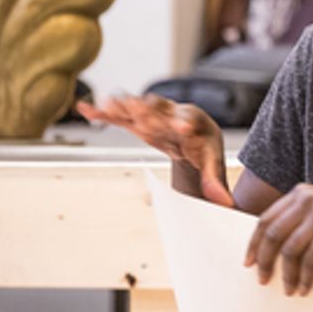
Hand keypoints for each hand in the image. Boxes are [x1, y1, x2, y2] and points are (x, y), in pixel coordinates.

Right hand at [78, 94, 234, 206]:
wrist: (193, 134)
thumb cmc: (204, 147)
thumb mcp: (212, 163)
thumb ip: (215, 182)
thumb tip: (227, 205)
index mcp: (194, 122)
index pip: (191, 121)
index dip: (185, 124)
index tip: (182, 128)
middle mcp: (172, 113)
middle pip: (161, 108)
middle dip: (151, 111)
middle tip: (139, 112)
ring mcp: (152, 115)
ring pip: (136, 107)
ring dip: (122, 106)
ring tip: (106, 106)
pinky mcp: (136, 121)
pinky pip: (118, 116)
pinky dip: (103, 113)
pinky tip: (85, 109)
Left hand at [245, 184, 312, 294]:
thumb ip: (296, 227)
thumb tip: (261, 252)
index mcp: (302, 193)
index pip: (266, 219)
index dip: (254, 244)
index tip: (248, 263)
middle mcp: (310, 197)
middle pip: (274, 233)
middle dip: (265, 260)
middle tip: (263, 280)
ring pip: (290, 248)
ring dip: (286, 274)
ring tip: (288, 289)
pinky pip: (311, 259)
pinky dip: (305, 277)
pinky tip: (304, 289)